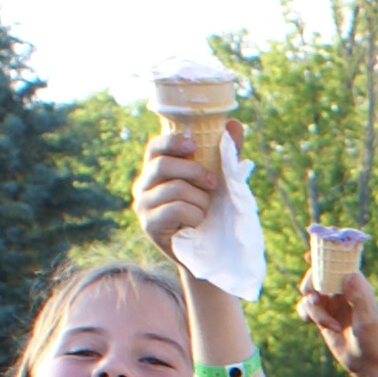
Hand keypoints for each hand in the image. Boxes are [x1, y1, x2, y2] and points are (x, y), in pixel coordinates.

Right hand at [134, 123, 224, 249]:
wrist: (210, 253)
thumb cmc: (212, 212)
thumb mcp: (220, 181)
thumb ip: (225, 154)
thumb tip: (234, 123)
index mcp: (156, 170)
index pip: (154, 147)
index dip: (172, 143)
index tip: (194, 146)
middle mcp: (143, 185)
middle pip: (162, 165)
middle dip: (194, 172)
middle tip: (213, 184)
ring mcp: (143, 206)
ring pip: (174, 189)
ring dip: (199, 199)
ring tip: (205, 210)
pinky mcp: (149, 226)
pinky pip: (175, 210)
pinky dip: (194, 214)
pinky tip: (197, 223)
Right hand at [298, 266, 377, 375]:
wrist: (368, 364)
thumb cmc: (373, 341)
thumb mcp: (367, 319)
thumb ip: (358, 298)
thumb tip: (350, 274)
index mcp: (356, 286)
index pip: (338, 263)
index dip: (323, 256)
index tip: (309, 255)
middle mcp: (342, 292)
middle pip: (317, 275)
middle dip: (311, 285)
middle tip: (314, 297)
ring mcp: (331, 304)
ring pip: (309, 294)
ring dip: (314, 310)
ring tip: (329, 326)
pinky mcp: (322, 317)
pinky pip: (305, 308)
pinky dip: (307, 315)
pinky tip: (314, 324)